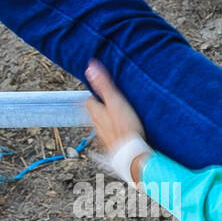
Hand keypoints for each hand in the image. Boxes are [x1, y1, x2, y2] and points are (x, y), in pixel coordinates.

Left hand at [84, 60, 149, 178]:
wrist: (132, 153)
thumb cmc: (124, 127)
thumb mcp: (115, 101)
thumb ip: (103, 85)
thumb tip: (90, 67)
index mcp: (96, 113)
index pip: (89, 101)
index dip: (95, 96)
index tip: (102, 92)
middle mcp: (97, 125)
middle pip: (95, 114)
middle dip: (101, 108)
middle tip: (111, 102)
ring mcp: (105, 137)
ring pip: (102, 125)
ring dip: (108, 121)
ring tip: (118, 116)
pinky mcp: (113, 146)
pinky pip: (112, 136)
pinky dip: (115, 132)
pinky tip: (124, 132)